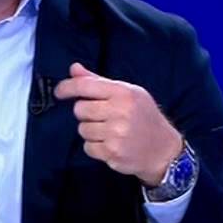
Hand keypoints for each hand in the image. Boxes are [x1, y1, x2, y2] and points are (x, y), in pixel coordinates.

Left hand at [54, 62, 182, 186]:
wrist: (163, 149)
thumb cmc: (144, 117)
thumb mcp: (128, 93)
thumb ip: (98, 81)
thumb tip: (74, 69)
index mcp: (123, 93)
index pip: (85, 86)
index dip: (67, 87)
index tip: (59, 92)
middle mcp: (120, 112)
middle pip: (80, 109)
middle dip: (86, 113)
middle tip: (101, 116)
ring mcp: (116, 134)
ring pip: (82, 129)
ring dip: (90, 131)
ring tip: (109, 131)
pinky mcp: (112, 153)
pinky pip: (87, 148)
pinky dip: (95, 147)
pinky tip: (110, 144)